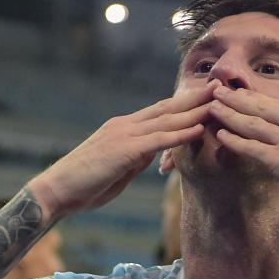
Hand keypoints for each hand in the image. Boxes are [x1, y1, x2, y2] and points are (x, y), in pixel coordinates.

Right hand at [33, 82, 217, 216]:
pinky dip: (180, 133)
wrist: (55, 191)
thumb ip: (136, 158)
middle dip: (196, 98)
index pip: (161, 112)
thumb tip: (153, 154)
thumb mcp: (118, 170)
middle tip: (222, 87)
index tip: (207, 96)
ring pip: (167, 120)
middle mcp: (125, 125)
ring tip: (219, 102)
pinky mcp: (124, 150)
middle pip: (168, 108)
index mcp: (124, 129)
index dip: (186, 103)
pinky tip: (199, 128)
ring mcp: (124, 135)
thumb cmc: (84, 186)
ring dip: (196, 111)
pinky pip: (158, 140)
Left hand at [208, 85, 278, 221]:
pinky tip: (220, 135)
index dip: (256, 97)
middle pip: (261, 106)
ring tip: (211, 107)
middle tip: (216, 90)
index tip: (239, 92)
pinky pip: (251, 147)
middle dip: (236, 98)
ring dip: (228, 114)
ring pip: (252, 123)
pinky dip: (233, 140)